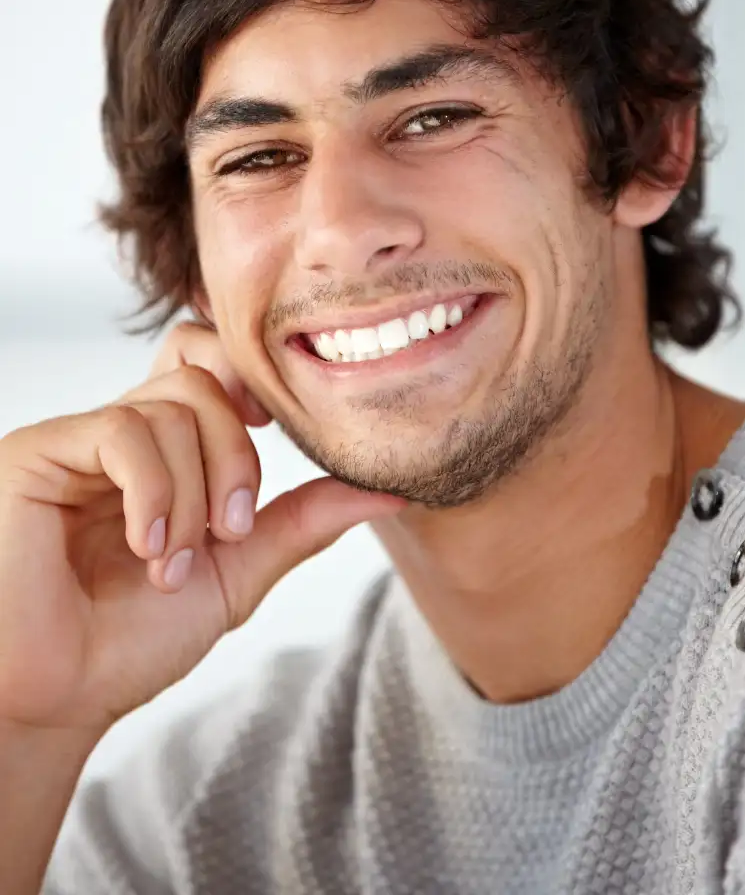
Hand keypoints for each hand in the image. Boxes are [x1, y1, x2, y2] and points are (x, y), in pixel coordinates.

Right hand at [0, 321, 404, 734]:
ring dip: (194, 496)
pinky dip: (155, 492)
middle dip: (238, 456)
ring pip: (173, 407)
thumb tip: (391, 490)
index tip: (272, 434)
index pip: (209, 359)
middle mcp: (122, 432)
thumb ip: (303, 521)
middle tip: (231, 530)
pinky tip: (146, 546)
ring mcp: (78, 438)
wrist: (60, 699)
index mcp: (165, 449)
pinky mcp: (39, 451)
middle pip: (207, 379)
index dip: (249, 379)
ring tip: (172, 564)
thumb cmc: (132, 639)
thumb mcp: (240, 571)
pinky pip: (122, 431)